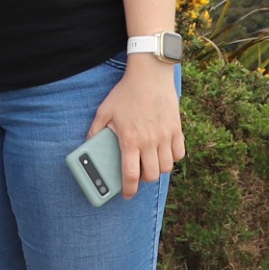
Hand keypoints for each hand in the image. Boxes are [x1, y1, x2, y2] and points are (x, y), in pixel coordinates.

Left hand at [88, 56, 183, 197]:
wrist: (149, 75)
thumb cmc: (126, 92)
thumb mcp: (105, 110)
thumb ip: (96, 130)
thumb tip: (89, 143)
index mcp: (130, 140)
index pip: (131, 175)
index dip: (129, 190)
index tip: (127, 194)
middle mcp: (149, 141)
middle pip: (152, 175)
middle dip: (144, 180)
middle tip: (139, 175)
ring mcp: (165, 136)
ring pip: (167, 167)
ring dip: (158, 169)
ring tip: (151, 163)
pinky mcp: (176, 129)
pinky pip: (180, 153)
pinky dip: (173, 158)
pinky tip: (165, 152)